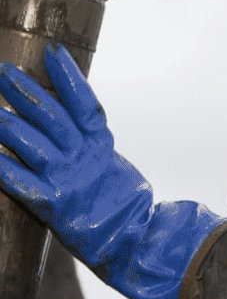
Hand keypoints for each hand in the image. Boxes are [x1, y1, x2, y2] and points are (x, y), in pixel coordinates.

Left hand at [0, 45, 225, 298]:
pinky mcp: (53, 205)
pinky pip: (17, 179)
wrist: (141, 246)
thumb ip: (96, 155)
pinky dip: (1, 164)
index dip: (69, 78)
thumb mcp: (120, 175)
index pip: (85, 105)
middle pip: (51, 116)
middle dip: (24, 91)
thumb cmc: (129, 216)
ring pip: (29, 141)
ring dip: (5, 121)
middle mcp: (85, 159)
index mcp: (103, 150)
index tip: (53, 52)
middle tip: (4, 71)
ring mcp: (68, 180)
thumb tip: (81, 137)